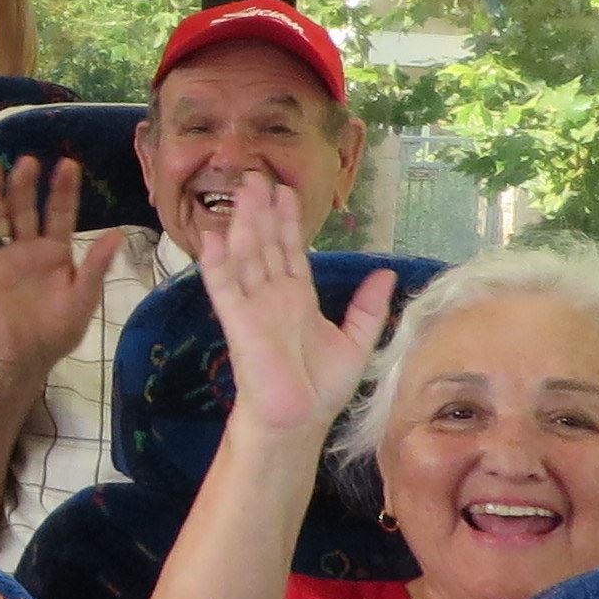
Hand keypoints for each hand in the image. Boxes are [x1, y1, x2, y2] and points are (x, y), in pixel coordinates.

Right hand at [0, 156, 124, 373]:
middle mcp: (28, 247)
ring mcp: (3, 259)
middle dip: (25, 186)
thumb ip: (96, 267)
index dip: (64, 190)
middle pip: (25, 210)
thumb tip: (118, 233)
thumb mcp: (84, 299)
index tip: (68, 164)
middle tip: (27, 161)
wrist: (29, 356)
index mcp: (56, 250)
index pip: (61, 214)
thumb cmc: (59, 327)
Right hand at [203, 175, 395, 435]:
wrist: (299, 421)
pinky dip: (218, 264)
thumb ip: (367, 307)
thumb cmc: (321, 388)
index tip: (285, 191)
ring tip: (243, 192)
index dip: (287, 222)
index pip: (290, 251)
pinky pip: (227, 289)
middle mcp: (273, 297)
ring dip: (243, 224)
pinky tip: (213, 238)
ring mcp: (254, 308)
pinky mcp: (240, 323)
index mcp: (298, 298)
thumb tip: (385, 272)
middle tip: (256, 177)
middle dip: (261, 211)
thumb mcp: (356, 342)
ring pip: (247, 257)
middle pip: (264, 245)